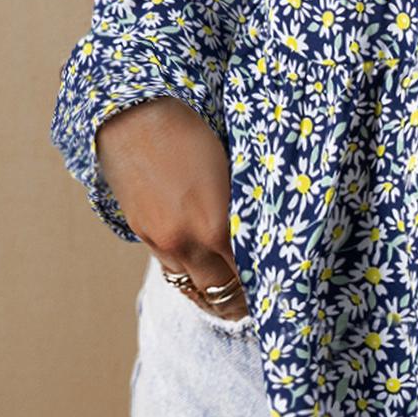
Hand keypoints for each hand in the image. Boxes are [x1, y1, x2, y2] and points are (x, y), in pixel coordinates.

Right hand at [95, 97, 250, 319]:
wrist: (134, 115)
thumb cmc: (194, 129)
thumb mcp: (233, 168)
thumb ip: (247, 205)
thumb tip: (269, 227)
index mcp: (216, 226)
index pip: (250, 277)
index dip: (268, 288)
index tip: (283, 289)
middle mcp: (187, 243)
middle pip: (222, 294)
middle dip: (244, 301)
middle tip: (264, 299)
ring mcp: (161, 243)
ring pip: (193, 289)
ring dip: (215, 296)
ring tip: (235, 298)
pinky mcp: (143, 235)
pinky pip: (173, 272)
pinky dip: (191, 279)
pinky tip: (205, 274)